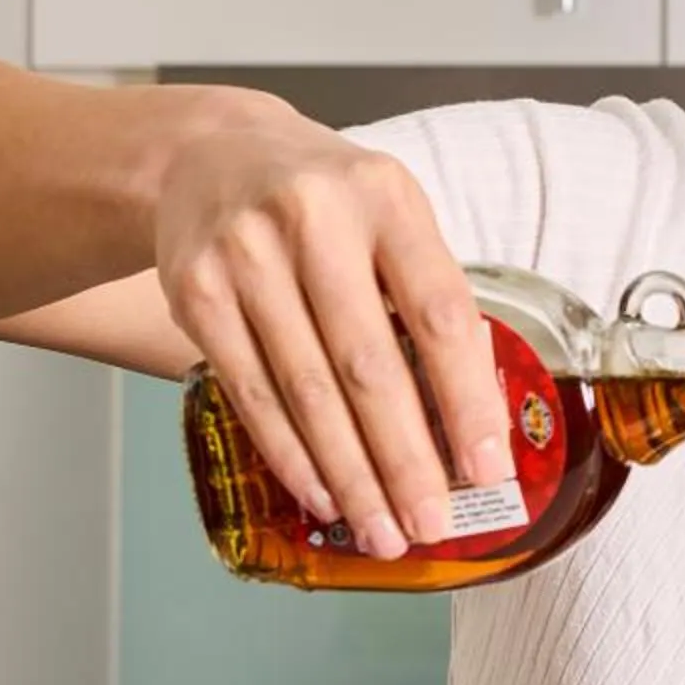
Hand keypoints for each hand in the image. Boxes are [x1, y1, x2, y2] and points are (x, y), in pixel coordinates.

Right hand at [153, 113, 510, 557]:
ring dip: (349, 474)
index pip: (437, 314)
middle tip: (430, 524)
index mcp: (386, 199)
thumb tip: (474, 414)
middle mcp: (314, 222)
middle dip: (404, 459)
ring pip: (306, 391)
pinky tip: (322, 494)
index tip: (487, 468)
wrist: (211, 156)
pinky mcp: (196, 293)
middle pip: (367, 365)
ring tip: (381, 529)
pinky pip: (251, 392)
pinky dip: (290, 453)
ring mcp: (246, 257)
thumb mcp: (391, 216)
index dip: (465, 399)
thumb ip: (429, 295)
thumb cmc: (327, 201)